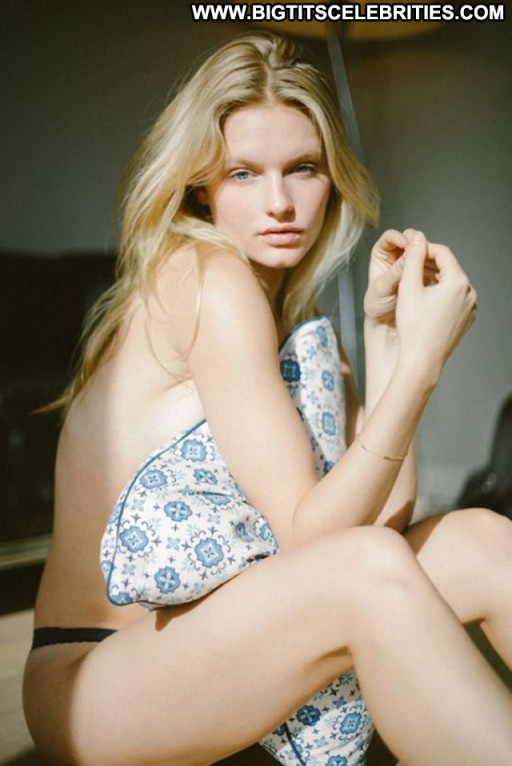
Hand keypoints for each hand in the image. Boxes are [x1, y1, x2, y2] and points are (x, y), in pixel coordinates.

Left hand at [364, 229, 438, 326]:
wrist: (385, 323)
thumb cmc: (377, 305)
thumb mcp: (384, 287)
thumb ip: (396, 271)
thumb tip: (409, 253)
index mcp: (381, 254)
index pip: (390, 237)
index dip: (400, 238)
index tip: (407, 245)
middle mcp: (395, 255)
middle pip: (410, 241)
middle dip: (418, 246)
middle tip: (425, 252)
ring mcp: (410, 264)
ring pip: (422, 252)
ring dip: (429, 256)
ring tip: (435, 263)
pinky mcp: (421, 273)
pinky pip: (430, 265)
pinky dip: (435, 267)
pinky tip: (439, 273)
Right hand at [396, 231, 476, 371]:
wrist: (422, 360)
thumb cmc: (413, 326)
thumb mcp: (409, 287)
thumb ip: (413, 258)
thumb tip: (417, 236)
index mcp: (458, 282)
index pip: (442, 253)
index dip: (424, 249)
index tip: (409, 253)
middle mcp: (470, 293)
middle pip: (449, 269)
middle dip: (429, 266)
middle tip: (410, 268)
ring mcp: (471, 307)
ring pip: (452, 285)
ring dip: (435, 281)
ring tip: (415, 286)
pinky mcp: (468, 319)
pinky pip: (455, 300)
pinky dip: (442, 296)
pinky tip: (425, 304)